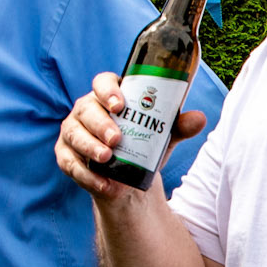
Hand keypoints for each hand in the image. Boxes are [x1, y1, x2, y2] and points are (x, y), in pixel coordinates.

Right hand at [55, 71, 208, 202]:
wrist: (129, 179)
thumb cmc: (144, 146)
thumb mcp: (162, 136)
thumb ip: (179, 126)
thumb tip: (199, 119)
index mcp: (108, 96)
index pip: (102, 83)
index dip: (109, 91)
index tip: (120, 104)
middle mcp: (86, 109)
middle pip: (87, 109)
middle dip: (100, 124)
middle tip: (116, 139)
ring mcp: (73, 132)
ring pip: (75, 135)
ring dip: (90, 147)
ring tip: (107, 159)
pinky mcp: (66, 156)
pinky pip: (70, 163)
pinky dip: (86, 175)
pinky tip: (103, 183)